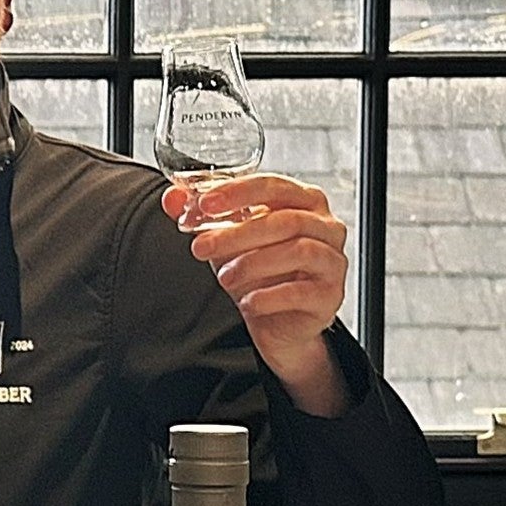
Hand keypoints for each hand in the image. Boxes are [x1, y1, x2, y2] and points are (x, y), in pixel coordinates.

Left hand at [162, 174, 350, 415]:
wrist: (276, 320)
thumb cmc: (257, 268)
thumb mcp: (224, 237)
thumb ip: (198, 214)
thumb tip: (172, 197)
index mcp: (303, 201)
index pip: (273, 186)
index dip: (237, 193)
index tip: (203, 204)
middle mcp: (326, 227)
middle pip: (285, 220)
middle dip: (236, 234)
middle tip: (200, 247)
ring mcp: (333, 262)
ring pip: (298, 251)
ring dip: (252, 263)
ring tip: (222, 277)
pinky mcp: (331, 296)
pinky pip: (301, 291)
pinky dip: (268, 296)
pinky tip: (246, 302)